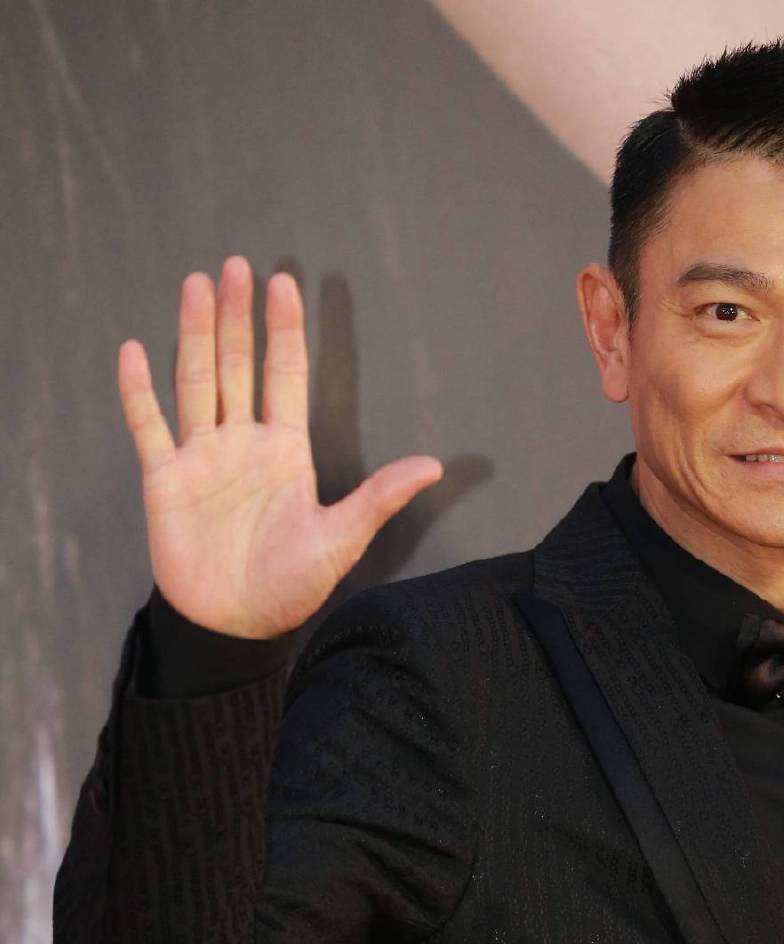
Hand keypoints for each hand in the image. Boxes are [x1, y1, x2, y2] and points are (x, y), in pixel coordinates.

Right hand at [117, 255, 442, 638]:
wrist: (237, 624)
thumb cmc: (292, 582)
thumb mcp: (342, 536)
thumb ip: (380, 497)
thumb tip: (434, 466)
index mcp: (286, 448)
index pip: (286, 374)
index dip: (284, 330)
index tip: (285, 283)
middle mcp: (242, 441)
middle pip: (238, 365)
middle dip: (238, 317)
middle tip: (237, 266)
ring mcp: (201, 456)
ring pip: (196, 381)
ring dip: (195, 334)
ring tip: (197, 285)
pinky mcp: (164, 479)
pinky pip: (149, 426)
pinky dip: (139, 392)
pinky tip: (135, 351)